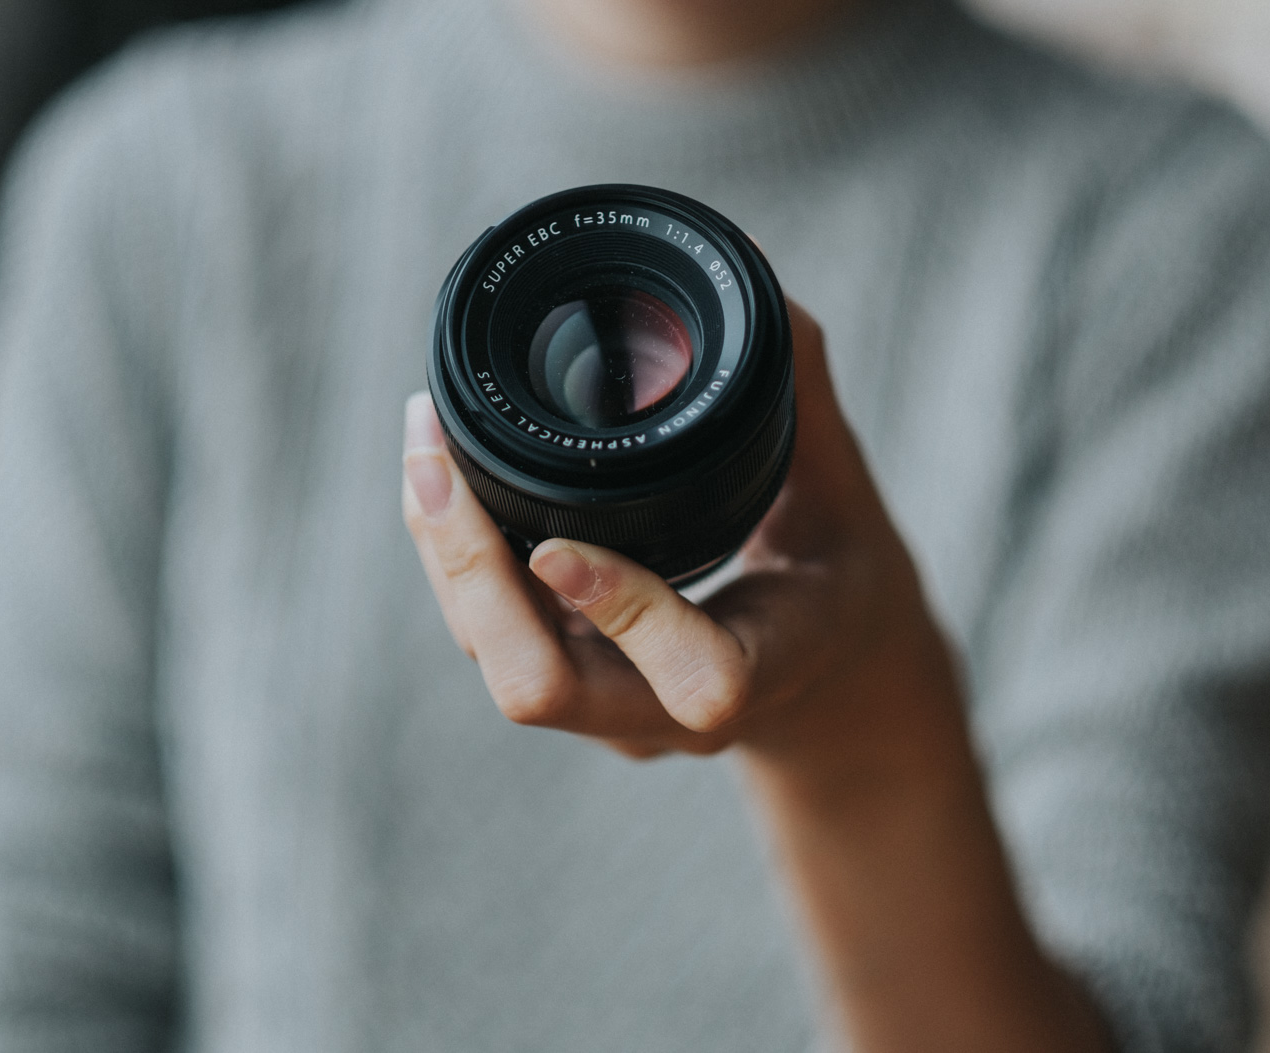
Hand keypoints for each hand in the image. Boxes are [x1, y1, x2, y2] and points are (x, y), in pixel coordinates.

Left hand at [401, 299, 1112, 1049]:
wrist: (824, 675)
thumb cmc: (837, 576)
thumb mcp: (843, 490)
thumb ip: (799, 395)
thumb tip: (755, 276)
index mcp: (763, 669)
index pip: (695, 677)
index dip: (620, 610)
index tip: (557, 543)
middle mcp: (668, 710)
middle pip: (539, 686)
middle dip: (470, 575)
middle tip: (437, 462)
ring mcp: (611, 709)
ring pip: (499, 661)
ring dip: (446, 558)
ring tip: (426, 442)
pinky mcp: (572, 686)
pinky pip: (494, 637)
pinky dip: (457, 560)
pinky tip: (442, 477)